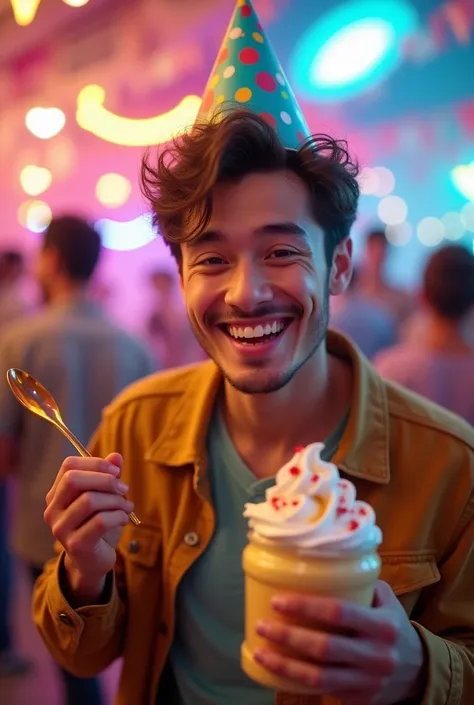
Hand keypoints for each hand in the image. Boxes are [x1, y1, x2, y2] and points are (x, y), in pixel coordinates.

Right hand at [44, 453, 132, 600]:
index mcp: (56, 494)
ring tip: (127, 506)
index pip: (69, 466)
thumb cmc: (98, 525)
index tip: (116, 470)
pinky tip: (124, 518)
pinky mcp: (75, 544)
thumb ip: (108, 476)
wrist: (93, 562)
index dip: (95, 463)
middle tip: (123, 488)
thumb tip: (116, 456)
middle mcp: (52, 510)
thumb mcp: (104, 497)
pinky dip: (118, 516)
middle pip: (73, 480)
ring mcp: (61, 528)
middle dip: (105, 479)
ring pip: (89, 500)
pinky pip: (100, 521)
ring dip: (116, 500)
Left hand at [254, 581, 426, 703]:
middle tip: (262, 624)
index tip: (278, 601)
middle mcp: (376, 655)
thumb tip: (319, 562)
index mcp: (382, 626)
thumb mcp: (386, 601)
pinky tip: (278, 670)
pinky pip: (324, 690)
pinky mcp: (360, 700)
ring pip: (319, 676)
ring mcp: (368, 682)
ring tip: (261, 651)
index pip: (339, 612)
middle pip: (324, 647)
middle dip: (288, 636)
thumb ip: (359, 584)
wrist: (420, 672)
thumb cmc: (392, 626)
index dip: (306, 607)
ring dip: (285, 665)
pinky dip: (297, 681)